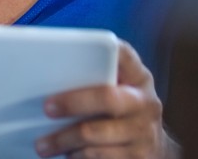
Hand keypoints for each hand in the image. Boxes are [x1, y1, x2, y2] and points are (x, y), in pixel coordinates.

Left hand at [35, 41, 178, 158]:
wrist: (153, 147)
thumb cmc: (124, 111)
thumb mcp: (121, 88)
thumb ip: (98, 77)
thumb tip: (51, 74)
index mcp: (139, 78)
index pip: (124, 55)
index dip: (103, 50)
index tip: (72, 50)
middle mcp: (145, 104)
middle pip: (107, 98)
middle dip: (73, 102)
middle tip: (47, 108)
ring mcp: (144, 134)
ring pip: (96, 137)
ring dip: (65, 141)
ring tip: (43, 145)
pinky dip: (78, 157)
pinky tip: (67, 154)